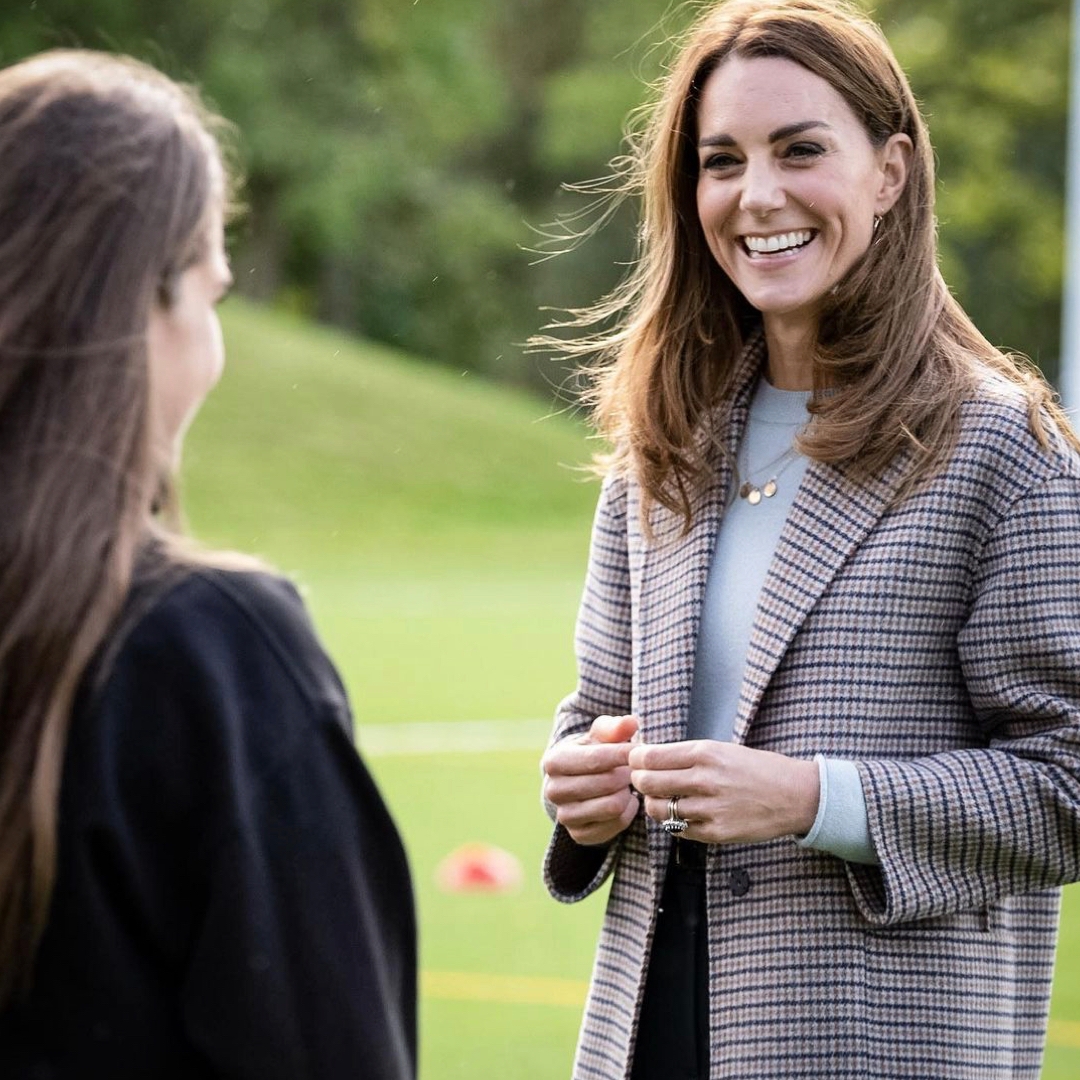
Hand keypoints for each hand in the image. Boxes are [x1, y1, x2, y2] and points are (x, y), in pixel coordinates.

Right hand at [542, 714, 641, 846]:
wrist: (578, 782)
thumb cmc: (592, 752)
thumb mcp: (600, 736)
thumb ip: (614, 728)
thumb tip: (630, 722)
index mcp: (554, 762)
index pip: (595, 758)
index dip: (622, 754)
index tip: (639, 750)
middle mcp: (553, 791)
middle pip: (607, 783)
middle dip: (627, 774)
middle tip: (634, 769)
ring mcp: (564, 816)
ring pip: (613, 806)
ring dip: (628, 793)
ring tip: (629, 783)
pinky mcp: (579, 835)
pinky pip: (616, 825)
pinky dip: (628, 812)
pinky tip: (627, 800)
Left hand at [628, 740, 818, 844]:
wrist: (793, 795)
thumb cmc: (755, 768)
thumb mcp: (721, 749)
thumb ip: (686, 755)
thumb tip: (648, 756)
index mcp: (705, 753)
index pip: (650, 757)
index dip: (636, 759)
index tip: (635, 760)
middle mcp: (705, 780)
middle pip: (648, 782)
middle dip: (639, 781)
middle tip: (641, 780)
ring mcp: (710, 809)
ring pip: (659, 809)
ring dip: (653, 804)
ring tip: (660, 799)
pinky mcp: (716, 833)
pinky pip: (678, 829)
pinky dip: (674, 822)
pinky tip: (682, 813)